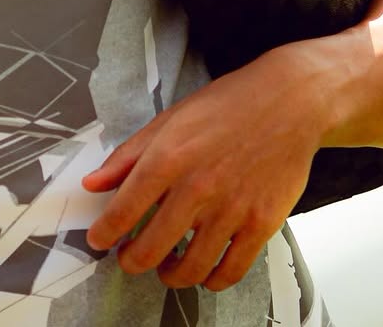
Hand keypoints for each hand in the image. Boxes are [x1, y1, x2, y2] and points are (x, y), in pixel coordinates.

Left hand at [81, 47, 325, 290]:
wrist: (289, 101)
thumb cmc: (227, 106)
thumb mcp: (169, 119)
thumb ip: (128, 155)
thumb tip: (93, 183)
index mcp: (169, 157)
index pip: (123, 211)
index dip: (104, 233)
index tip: (99, 240)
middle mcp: (197, 187)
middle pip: (151, 248)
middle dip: (132, 261)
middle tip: (129, 258)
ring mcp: (231, 209)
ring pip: (190, 268)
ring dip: (170, 275)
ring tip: (166, 267)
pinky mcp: (261, 224)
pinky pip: (231, 271)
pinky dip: (212, 280)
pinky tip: (204, 271)